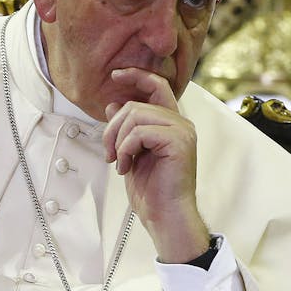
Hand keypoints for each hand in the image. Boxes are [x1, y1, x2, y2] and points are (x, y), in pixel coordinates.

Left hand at [101, 67, 209, 262]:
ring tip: (119, 162)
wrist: (165, 215)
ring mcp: (182, 131)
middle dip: (112, 127)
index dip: (136, 75)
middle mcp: (180, 123)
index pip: (157, 85)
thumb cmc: (152, 190)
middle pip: (135, 105)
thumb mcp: (132, 153)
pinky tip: (126, 167)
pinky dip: (126, 149)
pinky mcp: (178, 142)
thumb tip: (113, 104)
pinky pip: (139, 133)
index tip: (115, 75)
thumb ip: (126, 129)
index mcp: (171, 123)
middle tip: (108, 152)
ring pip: (135, 116)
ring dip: (118, 141)